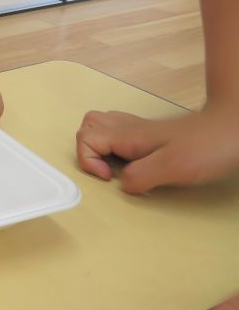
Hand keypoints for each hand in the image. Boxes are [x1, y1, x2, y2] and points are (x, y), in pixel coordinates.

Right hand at [75, 102, 238, 193]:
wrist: (233, 127)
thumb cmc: (208, 145)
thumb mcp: (172, 167)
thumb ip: (140, 176)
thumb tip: (122, 184)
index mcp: (129, 135)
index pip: (85, 138)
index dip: (89, 161)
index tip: (109, 177)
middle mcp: (131, 128)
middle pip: (88, 125)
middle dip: (88, 149)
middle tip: (107, 170)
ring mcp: (142, 129)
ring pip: (102, 125)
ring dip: (100, 145)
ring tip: (115, 166)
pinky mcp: (154, 134)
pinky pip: (120, 131)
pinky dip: (116, 145)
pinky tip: (133, 160)